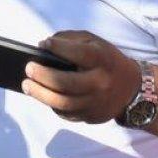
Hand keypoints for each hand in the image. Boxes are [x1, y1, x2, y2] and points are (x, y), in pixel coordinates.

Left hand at [20, 30, 141, 124]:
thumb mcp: (94, 43)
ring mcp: (96, 103)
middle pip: (66, 83)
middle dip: (43, 76)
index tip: (43, 44)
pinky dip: (51, 105)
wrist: (131, 89)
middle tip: (28, 68)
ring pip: (63, 103)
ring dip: (40, 94)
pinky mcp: (91, 117)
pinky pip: (66, 113)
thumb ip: (71, 40)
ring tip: (26, 85)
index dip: (58, 48)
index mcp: (102, 60)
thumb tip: (44, 46)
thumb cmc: (106, 60)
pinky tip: (42, 95)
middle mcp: (100, 83)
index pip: (78, 53)